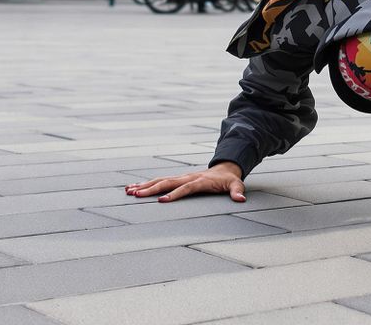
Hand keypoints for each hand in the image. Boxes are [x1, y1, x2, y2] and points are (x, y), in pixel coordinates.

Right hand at [125, 161, 244, 202]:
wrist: (224, 169)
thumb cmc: (228, 180)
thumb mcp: (236, 185)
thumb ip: (237, 192)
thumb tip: (241, 199)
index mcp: (200, 181)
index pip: (185, 188)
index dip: (174, 194)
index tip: (162, 201)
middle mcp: (187, 177)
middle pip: (167, 182)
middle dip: (151, 189)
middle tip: (136, 195)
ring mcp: (181, 177)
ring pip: (160, 180)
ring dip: (144, 186)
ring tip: (129, 191)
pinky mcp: (177, 179)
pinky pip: (159, 181)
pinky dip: (146, 184)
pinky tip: (132, 188)